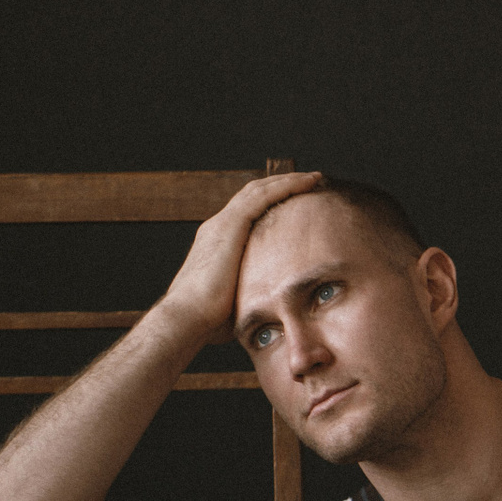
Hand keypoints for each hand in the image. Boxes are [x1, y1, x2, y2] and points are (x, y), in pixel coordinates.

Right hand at [159, 170, 322, 341]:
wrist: (187, 318)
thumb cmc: (208, 322)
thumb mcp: (237, 302)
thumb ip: (252, 296)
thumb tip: (271, 312)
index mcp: (218, 244)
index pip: (248, 215)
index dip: (272, 205)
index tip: (296, 204)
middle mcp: (218, 228)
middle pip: (254, 196)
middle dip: (281, 186)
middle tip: (310, 183)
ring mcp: (222, 224)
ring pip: (260, 190)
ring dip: (288, 181)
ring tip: (314, 178)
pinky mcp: (230, 225)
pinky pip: (263, 196)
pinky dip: (287, 186)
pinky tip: (308, 182)